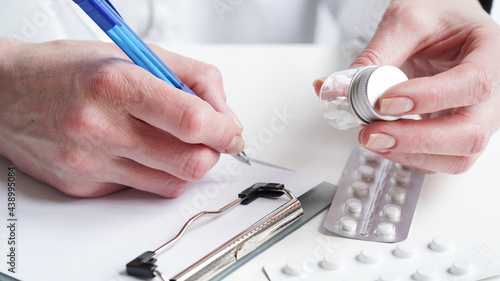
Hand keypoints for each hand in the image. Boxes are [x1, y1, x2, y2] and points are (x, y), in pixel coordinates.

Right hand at [0, 38, 243, 196]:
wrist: (4, 93)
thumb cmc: (66, 69)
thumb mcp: (132, 52)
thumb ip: (190, 78)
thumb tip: (223, 113)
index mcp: (116, 84)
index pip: (192, 120)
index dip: (225, 130)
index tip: (232, 131)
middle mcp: (101, 127)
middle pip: (189, 162)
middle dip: (213, 151)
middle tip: (212, 138)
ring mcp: (90, 162)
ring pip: (171, 182)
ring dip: (187, 164)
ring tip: (174, 141)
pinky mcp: (83, 186)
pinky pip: (140, 189)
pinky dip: (154, 172)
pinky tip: (139, 150)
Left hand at [315, 0, 499, 173]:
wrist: (446, 25)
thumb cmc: (439, 18)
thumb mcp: (407, 21)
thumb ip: (378, 54)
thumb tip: (342, 88)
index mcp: (490, 55)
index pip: (472, 84)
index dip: (429, 98)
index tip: (385, 101)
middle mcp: (492, 94)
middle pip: (469, 134)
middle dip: (415, 140)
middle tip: (372, 134)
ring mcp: (476, 119)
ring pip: (457, 157)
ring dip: (409, 154)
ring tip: (373, 138)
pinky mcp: (456, 134)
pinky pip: (439, 160)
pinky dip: (409, 157)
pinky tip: (384, 142)